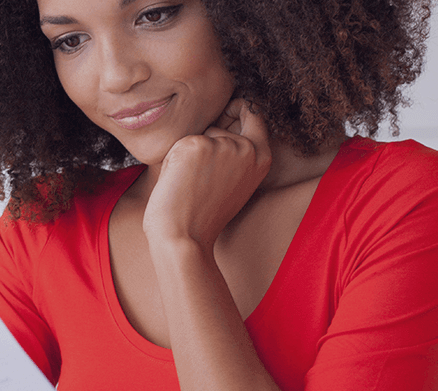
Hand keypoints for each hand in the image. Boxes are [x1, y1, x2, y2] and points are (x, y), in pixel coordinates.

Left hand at [143, 98, 272, 246]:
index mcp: (262, 157)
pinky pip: (182, 141)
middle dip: (208, 139)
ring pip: (201, 134)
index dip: (237, 109)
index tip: (223, 116)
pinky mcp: (197, 145)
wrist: (183, 235)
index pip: (254, 114)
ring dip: (191, 152)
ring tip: (191, 181)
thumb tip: (225, 114)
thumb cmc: (204, 212)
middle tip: (201, 173)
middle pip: (222, 124)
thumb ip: (236, 151)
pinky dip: (175, 158)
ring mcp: (223, 145)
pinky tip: (180, 180)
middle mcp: (247, 148)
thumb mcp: (234, 179)